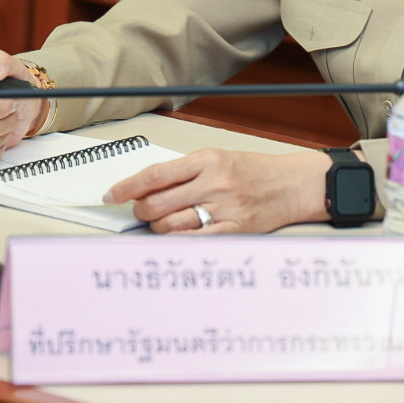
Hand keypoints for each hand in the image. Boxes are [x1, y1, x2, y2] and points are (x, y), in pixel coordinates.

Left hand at [104, 149, 331, 233]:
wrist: (291, 185)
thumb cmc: (254, 171)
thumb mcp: (218, 159)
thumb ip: (184, 173)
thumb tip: (146, 190)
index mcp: (207, 160)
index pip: (155, 175)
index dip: (127, 187)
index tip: (112, 195)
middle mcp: (213, 183)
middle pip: (157, 203)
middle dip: (141, 211)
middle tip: (141, 212)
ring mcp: (224, 209)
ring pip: (170, 225)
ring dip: (158, 228)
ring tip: (164, 224)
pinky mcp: (233, 231)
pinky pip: (193, 242)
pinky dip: (177, 243)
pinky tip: (175, 239)